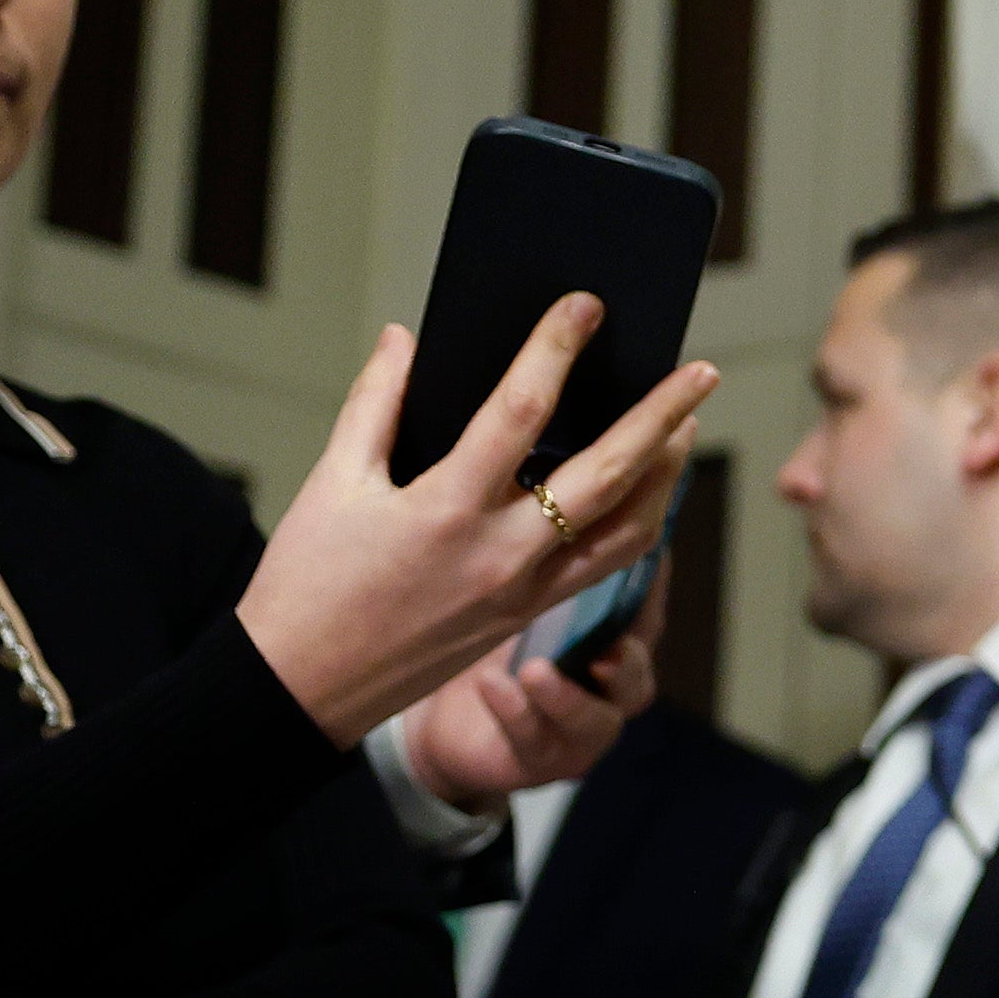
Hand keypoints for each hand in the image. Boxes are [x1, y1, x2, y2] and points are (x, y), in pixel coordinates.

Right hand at [233, 301, 717, 748]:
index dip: (554, 351)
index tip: (584, 307)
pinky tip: (645, 488)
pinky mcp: (525, 616)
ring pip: (625, 530)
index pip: (519, 412)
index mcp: (444, 511)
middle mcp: (499, 554)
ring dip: (664, 473)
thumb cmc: (307, 584)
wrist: (298, 690)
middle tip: (700, 370)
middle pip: (606, 474)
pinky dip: (636, 522)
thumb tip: (404, 338)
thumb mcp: (330, 484)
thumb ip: (374, 404)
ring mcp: (522, 592)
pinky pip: (602, 566)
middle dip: (660, 417)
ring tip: (687, 424)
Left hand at [397, 568, 664, 815]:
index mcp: (614, 651)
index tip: (637, 564)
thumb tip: (570, 509)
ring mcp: (578, 736)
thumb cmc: (497, 650)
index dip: (649, 595)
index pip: (645, 622)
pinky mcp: (538, 763)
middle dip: (627, 666)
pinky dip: (515, 712)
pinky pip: (532, 741)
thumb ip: (558, 576)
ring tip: (534, 671)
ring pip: (594, 723)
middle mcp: (608, 696)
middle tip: (610, 650)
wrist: (447, 722)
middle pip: (638, 684)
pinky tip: (491, 685)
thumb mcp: (525, 610)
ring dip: (567, 698)